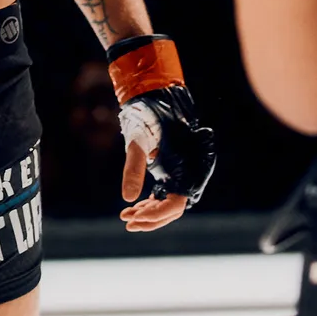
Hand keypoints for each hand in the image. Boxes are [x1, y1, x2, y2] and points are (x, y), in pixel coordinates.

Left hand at [117, 85, 215, 230]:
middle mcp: (190, 173)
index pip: (176, 204)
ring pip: (170, 204)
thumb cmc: (148, 114)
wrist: (153, 95)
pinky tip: (132, 208)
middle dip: (150, 218)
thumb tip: (127, 198)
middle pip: (173, 209)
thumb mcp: (138, 140)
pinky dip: (151, 204)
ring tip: (125, 216)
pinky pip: (166, 195)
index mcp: (189, 167)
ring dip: (149, 214)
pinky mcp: (174, 171)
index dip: (156, 215)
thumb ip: (133, 167)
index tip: (134, 218)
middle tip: (126, 221)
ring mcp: (183, 173)